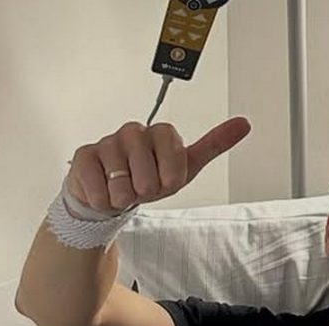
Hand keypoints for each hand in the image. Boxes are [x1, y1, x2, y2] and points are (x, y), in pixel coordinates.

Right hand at [65, 117, 250, 216]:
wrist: (112, 197)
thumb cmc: (149, 180)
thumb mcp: (185, 168)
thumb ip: (214, 145)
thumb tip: (244, 123)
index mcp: (160, 133)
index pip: (174, 152)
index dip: (170, 175)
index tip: (166, 180)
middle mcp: (133, 132)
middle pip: (147, 173)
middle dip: (146, 190)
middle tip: (142, 187)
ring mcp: (107, 142)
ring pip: (121, 181)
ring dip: (125, 196)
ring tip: (123, 189)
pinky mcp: (84, 156)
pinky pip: (98, 187)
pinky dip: (104, 199)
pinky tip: (105, 192)